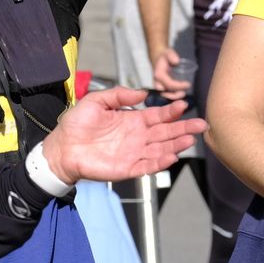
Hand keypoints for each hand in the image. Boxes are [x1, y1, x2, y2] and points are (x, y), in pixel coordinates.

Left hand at [45, 87, 204, 184]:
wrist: (62, 147)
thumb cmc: (77, 124)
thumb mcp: (96, 101)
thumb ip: (119, 95)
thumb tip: (143, 93)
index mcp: (132, 120)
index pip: (157, 116)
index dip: (171, 111)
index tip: (184, 104)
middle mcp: (137, 137)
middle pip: (165, 133)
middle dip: (183, 128)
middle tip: (201, 124)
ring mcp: (133, 153)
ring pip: (161, 149)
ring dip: (176, 145)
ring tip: (191, 139)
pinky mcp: (127, 169)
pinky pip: (147, 166)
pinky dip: (160, 163)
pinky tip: (172, 157)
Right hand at [151, 47, 189, 98]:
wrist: (158, 58)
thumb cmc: (165, 56)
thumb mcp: (168, 53)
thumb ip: (172, 56)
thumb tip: (176, 61)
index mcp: (158, 75)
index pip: (169, 84)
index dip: (179, 86)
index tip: (188, 84)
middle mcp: (157, 82)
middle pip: (165, 93)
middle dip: (175, 95)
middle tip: (184, 93)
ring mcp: (158, 86)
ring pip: (165, 95)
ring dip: (174, 97)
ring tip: (183, 94)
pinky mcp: (161, 88)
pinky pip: (166, 94)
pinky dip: (173, 96)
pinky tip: (180, 94)